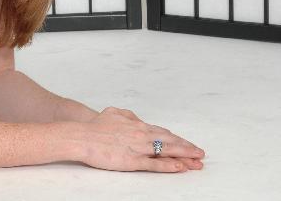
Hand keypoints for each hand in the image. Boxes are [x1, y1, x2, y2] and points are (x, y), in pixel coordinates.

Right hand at [79, 107, 204, 172]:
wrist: (81, 137)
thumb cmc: (93, 128)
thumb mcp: (112, 113)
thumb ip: (126, 115)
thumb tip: (135, 117)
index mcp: (137, 124)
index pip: (162, 132)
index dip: (176, 138)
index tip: (186, 143)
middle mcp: (141, 134)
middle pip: (170, 141)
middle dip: (187, 147)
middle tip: (200, 153)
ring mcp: (138, 148)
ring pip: (167, 151)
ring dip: (185, 156)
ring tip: (197, 161)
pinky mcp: (132, 161)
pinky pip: (155, 164)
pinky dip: (169, 166)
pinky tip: (181, 167)